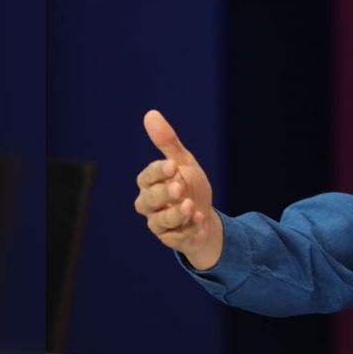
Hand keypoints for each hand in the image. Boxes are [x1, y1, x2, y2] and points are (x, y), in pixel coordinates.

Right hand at [134, 109, 221, 269]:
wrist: (204, 215)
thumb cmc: (189, 185)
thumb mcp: (183, 162)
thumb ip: (167, 142)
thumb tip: (151, 114)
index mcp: (150, 183)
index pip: (147, 177)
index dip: (157, 172)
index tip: (172, 164)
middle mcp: (149, 204)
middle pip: (148, 200)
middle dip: (164, 194)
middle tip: (180, 187)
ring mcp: (159, 223)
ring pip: (160, 222)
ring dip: (175, 214)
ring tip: (190, 206)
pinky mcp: (172, 239)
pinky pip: (176, 238)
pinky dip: (188, 229)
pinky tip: (199, 220)